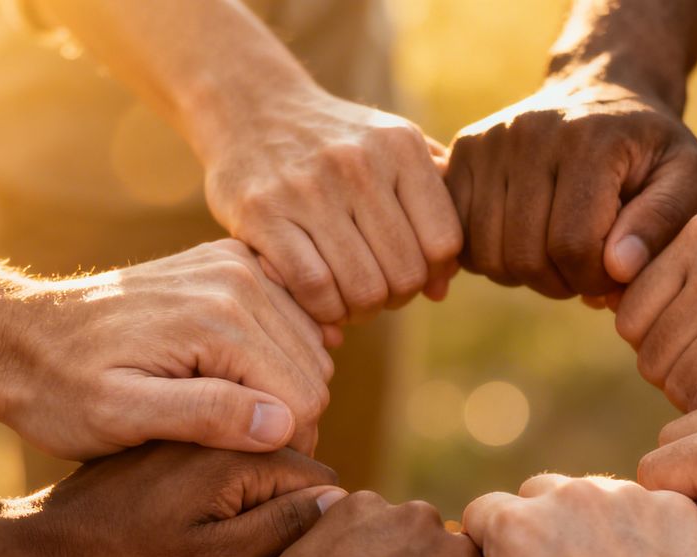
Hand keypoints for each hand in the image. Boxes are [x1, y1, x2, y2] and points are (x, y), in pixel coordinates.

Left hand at [0, 239, 330, 459]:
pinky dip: (276, 351)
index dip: (282, 446)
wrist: (21, 337)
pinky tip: (235, 376)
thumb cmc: (63, 392)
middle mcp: (238, 279)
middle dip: (284, 415)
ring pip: (310, 346)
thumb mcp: (120, 418)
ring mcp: (236, 264)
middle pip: (312, 371)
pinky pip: (291, 317)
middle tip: (228, 444)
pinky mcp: (231, 263)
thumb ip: (203, 417)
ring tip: (225, 412)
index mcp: (220, 319)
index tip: (237, 464)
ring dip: (281, 384)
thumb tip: (281, 424)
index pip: (303, 399)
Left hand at [24, 441, 341, 556]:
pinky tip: (195, 536)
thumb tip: (336, 501)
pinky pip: (224, 465)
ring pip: (258, 468)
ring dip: (252, 513)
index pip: (318, 477)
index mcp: (233, 445)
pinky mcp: (170, 443)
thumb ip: (279, 525)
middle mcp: (215, 424)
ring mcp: (190, 429)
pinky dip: (223, 500)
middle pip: (292, 468)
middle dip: (280, 520)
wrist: (35, 555)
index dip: (306, 529)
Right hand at [202, 86, 462, 324]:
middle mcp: (358, 163)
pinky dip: (324, 310)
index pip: (444, 243)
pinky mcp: (263, 213)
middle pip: (405, 273)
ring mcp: (309, 188)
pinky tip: (321, 301)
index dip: (432, 272)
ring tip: (350, 300)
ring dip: (360, 310)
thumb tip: (441, 289)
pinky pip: (314, 287)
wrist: (252, 107)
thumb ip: (432, 210)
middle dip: (395, 297)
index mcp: (400, 146)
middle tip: (377, 292)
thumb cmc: (336, 144)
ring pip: (363, 288)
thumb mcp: (393, 153)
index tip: (410, 272)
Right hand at [447, 74, 696, 297]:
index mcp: (590, 140)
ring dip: (524, 274)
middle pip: (526, 256)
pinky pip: (460, 238)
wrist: (600, 91)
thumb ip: (665, 220)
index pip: (575, 246)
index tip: (616, 272)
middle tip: (585, 268)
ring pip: (488, 255)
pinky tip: (523, 241)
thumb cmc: (650, 148)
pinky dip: (489, 257)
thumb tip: (619, 267)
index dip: (596, 279)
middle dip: (560, 282)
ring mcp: (488, 141)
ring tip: (556, 254)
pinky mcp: (461, 152)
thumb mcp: (689, 175)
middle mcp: (530, 133)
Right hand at [461, 475, 696, 556]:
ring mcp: (626, 496)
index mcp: (513, 526)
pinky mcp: (674, 507)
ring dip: (590, 528)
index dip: (489, 549)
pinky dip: (643, 535)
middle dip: (539, 529)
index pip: (482, 514)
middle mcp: (566, 495)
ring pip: (593, 498)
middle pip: (537, 495)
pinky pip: (646, 510)